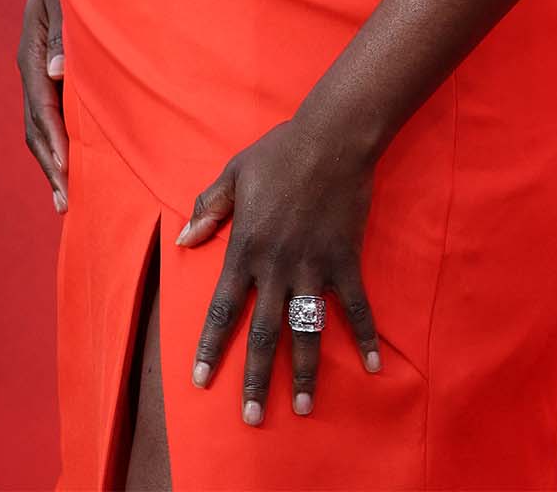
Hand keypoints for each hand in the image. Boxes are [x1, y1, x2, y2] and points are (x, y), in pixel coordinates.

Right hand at [16, 0, 68, 211]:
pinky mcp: (48, 70)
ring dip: (52, 158)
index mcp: (31, 54)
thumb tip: (56, 73)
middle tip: (66, 203)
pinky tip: (72, 159)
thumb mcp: (64, 0)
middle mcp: (31, 67)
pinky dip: (58, 140)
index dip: (54, 143)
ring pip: (39, 124)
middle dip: (50, 164)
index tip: (68, 173)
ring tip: (66, 195)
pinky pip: (49, 112)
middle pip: (35, 126)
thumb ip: (63, 35)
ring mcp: (37, 70)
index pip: (40, 109)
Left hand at [176, 116, 382, 422]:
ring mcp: (313, 266)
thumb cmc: (279, 152)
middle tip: (252, 418)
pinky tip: (372, 367)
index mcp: (245, 246)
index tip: (201, 380)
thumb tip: (183, 239)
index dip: (212, 346)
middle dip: (257, 378)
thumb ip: (209, 208)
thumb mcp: (234, 174)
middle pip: (264, 333)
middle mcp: (277, 265)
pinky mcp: (345, 260)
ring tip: (305, 408)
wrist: (332, 137)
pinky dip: (364, 337)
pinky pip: (356, 307)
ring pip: (306, 330)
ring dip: (306, 372)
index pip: (222, 308)